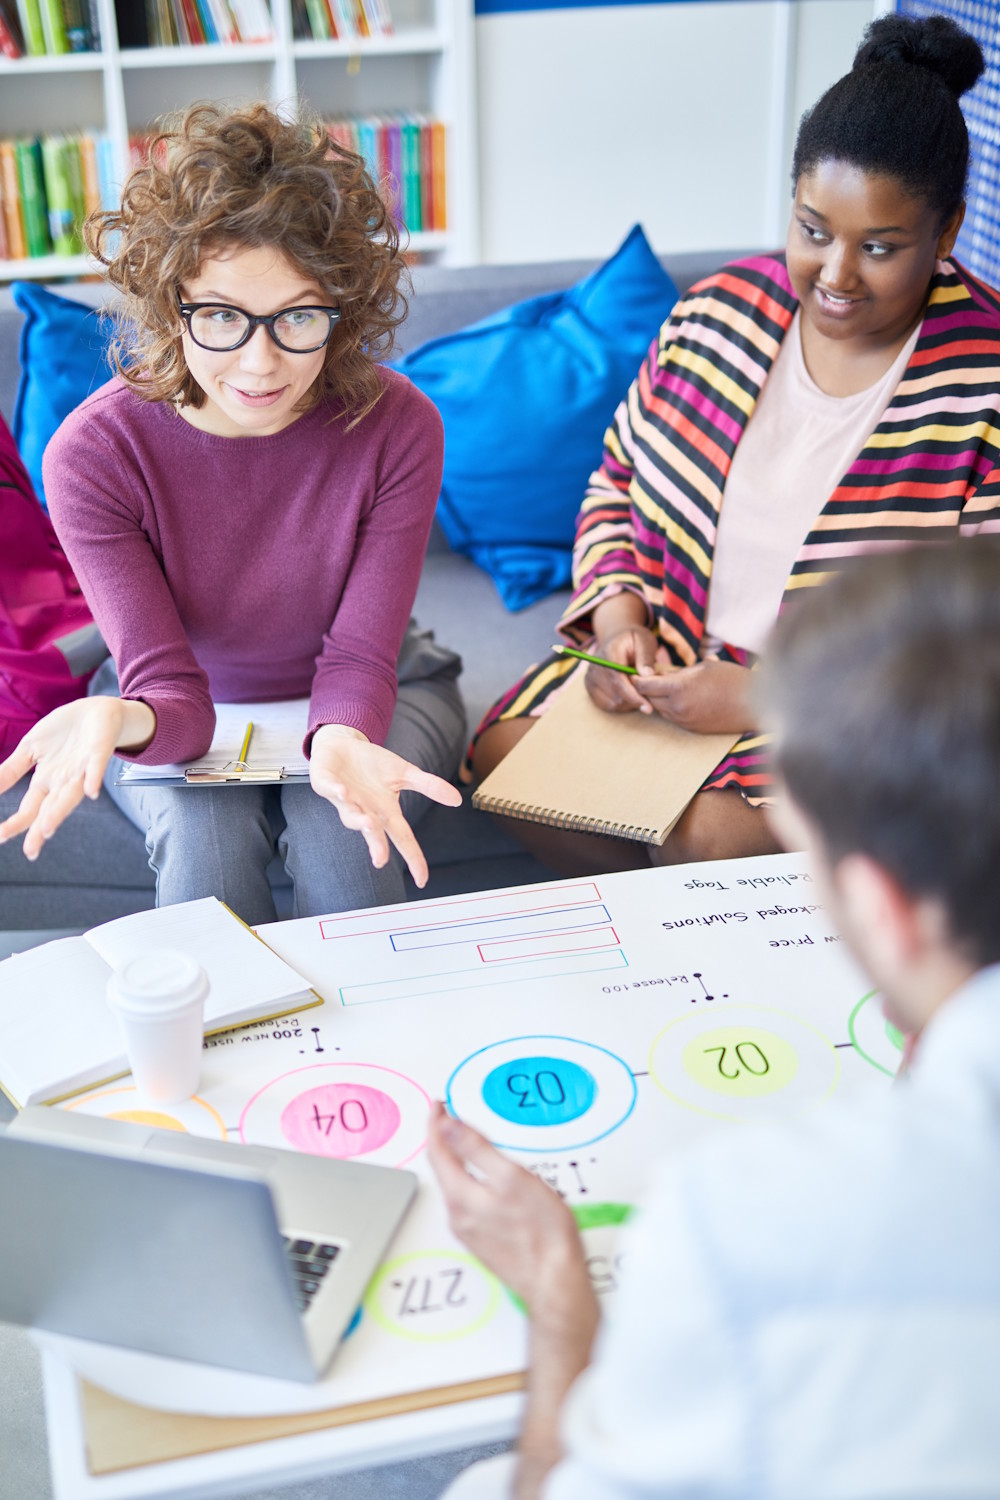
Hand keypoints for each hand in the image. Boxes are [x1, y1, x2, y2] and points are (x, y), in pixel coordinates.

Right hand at [0, 697, 150, 859]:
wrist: (93, 710)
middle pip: (50, 810)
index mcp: (47, 782)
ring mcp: (82, 769)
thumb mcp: (30, 749)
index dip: (16, 824)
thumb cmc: (63, 732)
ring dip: (60, 812)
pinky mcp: (98, 753)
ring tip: (47, 829)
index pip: (29, 809)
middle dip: (39, 829)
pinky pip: (96, 768)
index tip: (0, 837)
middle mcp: (64, 781)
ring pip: (71, 795)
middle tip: (29, 851)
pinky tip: (91, 792)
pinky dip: (94, 779)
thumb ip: (11, 770)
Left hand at [310, 726, 461, 888]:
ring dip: (358, 820)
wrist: (343, 746)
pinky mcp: (326, 783)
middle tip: (381, 860)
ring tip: (368, 822)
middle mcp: (364, 810)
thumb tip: (457, 800)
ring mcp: (344, 799)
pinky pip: (330, 789)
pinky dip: (336, 791)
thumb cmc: (372, 765)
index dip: (413, 858)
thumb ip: (429, 787)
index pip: (402, 838)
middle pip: (372, 832)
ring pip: (349, 815)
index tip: (421, 880)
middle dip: (376, 845)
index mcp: (384, 812)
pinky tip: (343, 792)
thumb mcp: (405, 773)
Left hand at [426, 1102, 592, 1322]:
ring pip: (453, 1186)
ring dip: (453, 1160)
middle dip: (442, 1139)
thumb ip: (477, 1149)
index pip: (437, 1151)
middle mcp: (458, 1216)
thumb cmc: (541, 1232)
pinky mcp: (482, 1241)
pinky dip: (465, 1179)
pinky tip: (479, 1177)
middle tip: (446, 1117)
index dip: (436, 1123)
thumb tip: (449, 1125)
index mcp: (461, 1197)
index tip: (438, 1105)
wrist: (555, 1282)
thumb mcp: (512, 1178)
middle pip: (441, 1169)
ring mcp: (469, 1231)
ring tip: (459, 1141)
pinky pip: (465, 1202)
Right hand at [584, 625, 662, 715]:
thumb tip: (647, 675)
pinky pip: (607, 706)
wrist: (616, 639)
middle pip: (615, 696)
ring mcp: (590, 679)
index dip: (633, 696)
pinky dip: (621, 704)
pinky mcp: (590, 688)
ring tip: (640, 691)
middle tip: (649, 694)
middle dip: (635, 700)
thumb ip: (646, 657)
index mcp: (608, 655)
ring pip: (612, 704)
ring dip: (629, 703)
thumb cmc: (633, 640)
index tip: (648, 707)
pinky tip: (630, 694)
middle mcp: (594, 668)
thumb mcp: (645, 641)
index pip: (617, 681)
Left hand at [632, 659, 753, 733]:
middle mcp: (678, 707)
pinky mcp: (693, 729)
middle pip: (650, 700)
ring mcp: (685, 721)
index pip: (646, 685)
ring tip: (668, 688)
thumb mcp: (704, 667)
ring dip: (660, 700)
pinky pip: (674, 719)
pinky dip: (672, 709)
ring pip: (661, 711)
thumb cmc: (733, 679)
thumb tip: (663, 675)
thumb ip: (680, 672)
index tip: (635, 674)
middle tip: (649, 679)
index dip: (638, 679)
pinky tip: (682, 700)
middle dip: (648, 690)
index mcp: (679, 688)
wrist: (756, 704)